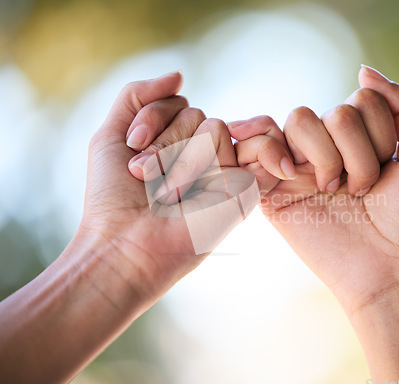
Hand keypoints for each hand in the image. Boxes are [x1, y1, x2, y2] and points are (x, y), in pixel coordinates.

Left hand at [81, 71, 251, 303]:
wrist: (124, 243)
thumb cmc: (113, 197)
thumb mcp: (111, 134)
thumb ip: (138, 95)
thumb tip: (179, 76)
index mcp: (177, 145)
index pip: (178, 103)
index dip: (151, 118)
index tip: (131, 149)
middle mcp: (201, 155)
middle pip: (194, 112)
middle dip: (161, 142)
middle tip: (144, 177)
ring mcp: (222, 170)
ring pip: (209, 124)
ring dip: (175, 157)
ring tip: (164, 194)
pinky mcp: (239, 185)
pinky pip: (224, 140)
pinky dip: (193, 164)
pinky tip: (188, 197)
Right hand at [229, 65, 398, 315]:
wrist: (389, 269)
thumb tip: (362, 69)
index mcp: (360, 139)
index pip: (361, 99)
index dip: (380, 133)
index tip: (388, 172)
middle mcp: (328, 148)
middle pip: (332, 111)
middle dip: (357, 151)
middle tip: (362, 189)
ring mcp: (300, 166)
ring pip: (300, 120)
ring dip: (327, 157)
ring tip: (334, 190)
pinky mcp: (275, 188)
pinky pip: (261, 146)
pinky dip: (270, 149)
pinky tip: (292, 173)